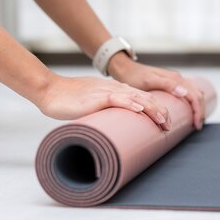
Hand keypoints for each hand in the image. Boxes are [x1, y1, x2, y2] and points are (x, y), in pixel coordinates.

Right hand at [37, 74, 171, 129]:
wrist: (50, 91)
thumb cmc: (68, 101)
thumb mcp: (93, 106)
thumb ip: (105, 113)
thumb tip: (113, 131)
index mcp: (115, 91)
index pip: (142, 98)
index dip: (156, 108)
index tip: (165, 122)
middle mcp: (115, 89)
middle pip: (145, 98)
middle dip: (160, 111)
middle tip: (169, 125)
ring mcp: (107, 92)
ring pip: (136, 98)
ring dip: (152, 109)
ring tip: (163, 120)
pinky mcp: (97, 97)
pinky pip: (117, 98)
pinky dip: (130, 103)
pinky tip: (140, 109)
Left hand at [108, 53, 205, 128]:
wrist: (125, 68)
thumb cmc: (134, 76)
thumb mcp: (149, 80)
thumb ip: (167, 84)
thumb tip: (185, 93)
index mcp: (175, 78)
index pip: (194, 96)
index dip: (197, 111)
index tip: (195, 125)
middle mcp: (179, 78)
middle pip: (198, 95)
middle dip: (200, 111)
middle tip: (197, 127)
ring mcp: (176, 80)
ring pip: (196, 93)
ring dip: (198, 107)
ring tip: (195, 122)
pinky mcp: (172, 83)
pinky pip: (189, 92)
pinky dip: (193, 102)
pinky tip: (189, 111)